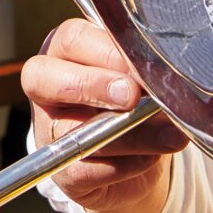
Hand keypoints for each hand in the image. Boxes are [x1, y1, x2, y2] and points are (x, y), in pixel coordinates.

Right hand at [23, 19, 188, 212]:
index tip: (140, 65)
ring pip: (73, 130)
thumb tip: (164, 79)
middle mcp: (47, 88)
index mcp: (66, 51)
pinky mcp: (63, 172)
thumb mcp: (142, 77)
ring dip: (129, 134)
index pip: (71, 39)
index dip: (106, 52)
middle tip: (131, 95)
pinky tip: (149, 158)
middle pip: (42, 77)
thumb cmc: (139, 99)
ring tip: (170, 134)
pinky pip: (87, 170)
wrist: (142, 153)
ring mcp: (48, 132)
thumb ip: (145, 72)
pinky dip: (125, 165)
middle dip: (93, 85)